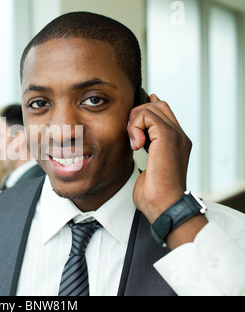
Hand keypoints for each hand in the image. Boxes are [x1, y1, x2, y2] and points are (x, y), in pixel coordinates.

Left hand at [127, 94, 191, 222]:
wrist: (165, 205)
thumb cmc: (155, 194)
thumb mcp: (148, 168)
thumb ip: (145, 150)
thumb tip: (136, 141)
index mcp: (176, 143)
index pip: (163, 113)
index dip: (145, 110)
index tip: (133, 120)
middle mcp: (179, 136)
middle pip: (157, 106)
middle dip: (137, 116)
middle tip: (132, 138)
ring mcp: (175, 134)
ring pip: (150, 108)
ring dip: (134, 123)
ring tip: (135, 144)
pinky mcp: (167, 136)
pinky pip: (146, 115)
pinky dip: (135, 127)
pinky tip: (136, 145)